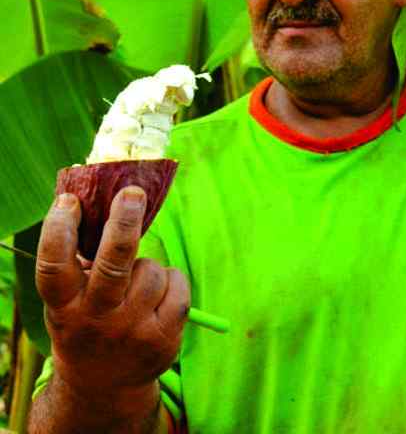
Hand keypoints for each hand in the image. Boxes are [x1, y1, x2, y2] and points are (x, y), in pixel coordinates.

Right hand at [35, 186, 189, 399]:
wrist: (103, 385)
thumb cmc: (87, 322)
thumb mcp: (70, 300)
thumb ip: (80, 263)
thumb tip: (100, 202)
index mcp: (64, 307)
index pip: (54, 265)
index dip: (58, 230)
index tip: (68, 200)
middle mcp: (95, 320)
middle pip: (114, 263)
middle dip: (124, 223)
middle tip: (132, 193)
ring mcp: (131, 331)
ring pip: (152, 270)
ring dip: (149, 267)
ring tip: (137, 286)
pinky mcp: (163, 338)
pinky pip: (177, 286)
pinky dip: (172, 280)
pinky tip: (158, 296)